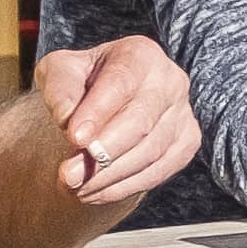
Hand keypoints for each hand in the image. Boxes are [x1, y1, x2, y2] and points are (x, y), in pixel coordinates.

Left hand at [30, 32, 200, 207]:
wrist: (104, 104)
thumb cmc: (80, 83)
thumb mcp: (59, 73)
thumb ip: (59, 89)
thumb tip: (67, 118)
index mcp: (140, 54)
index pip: (121, 83)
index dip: (98, 112)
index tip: (74, 138)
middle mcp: (170, 80)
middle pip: (141, 121)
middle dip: (103, 152)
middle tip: (69, 174)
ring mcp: (183, 114)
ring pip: (150, 151)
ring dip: (109, 176)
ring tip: (74, 187)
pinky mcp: (187, 143)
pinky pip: (159, 171)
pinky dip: (124, 187)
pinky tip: (94, 193)